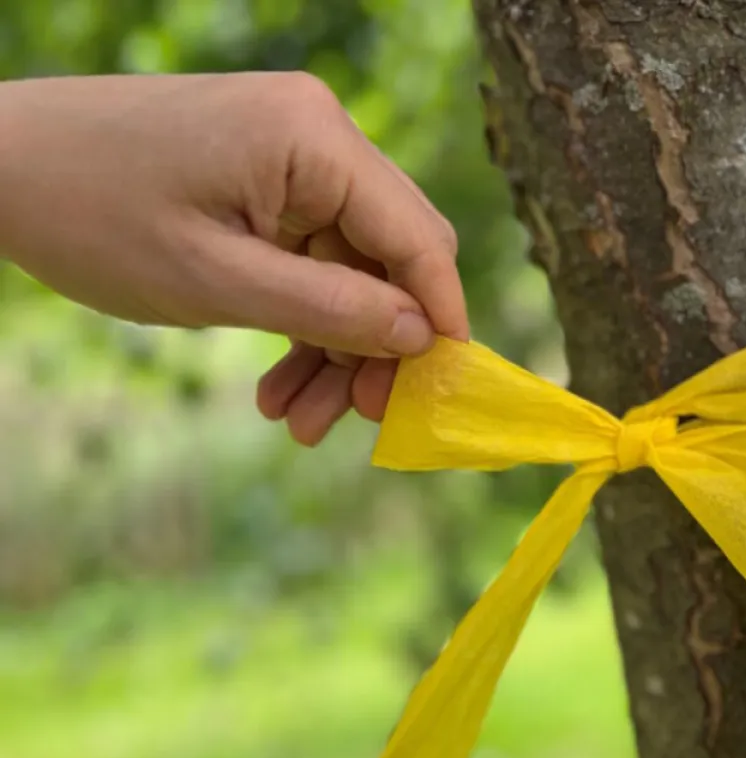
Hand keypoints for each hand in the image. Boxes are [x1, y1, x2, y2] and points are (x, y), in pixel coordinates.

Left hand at [0, 72, 466, 445]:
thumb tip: (423, 338)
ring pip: (354, 270)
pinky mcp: (267, 183)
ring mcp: (293, 158)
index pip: (416, 237)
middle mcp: (320, 137)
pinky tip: (277, 384)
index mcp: (315, 139)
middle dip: (379, 345)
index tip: (443, 394)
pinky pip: (313, 261)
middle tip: (355, 421)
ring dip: (336, 347)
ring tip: (295, 422)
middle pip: (393, 256)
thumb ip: (332, 310)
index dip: (440, 319)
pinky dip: (303, 322)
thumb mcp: (217, 281)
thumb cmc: (92, 216)